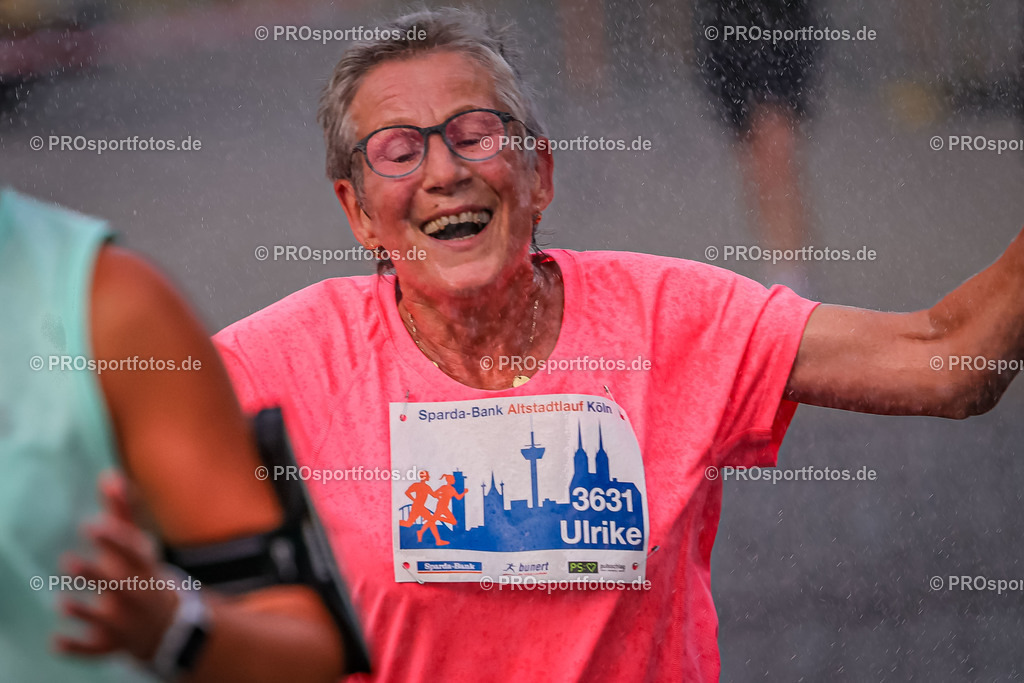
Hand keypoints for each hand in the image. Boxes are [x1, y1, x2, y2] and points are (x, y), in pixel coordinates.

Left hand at [53, 472, 179, 660]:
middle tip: (68, 562)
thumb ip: (122, 512)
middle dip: (95, 576)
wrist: (167, 626)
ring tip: (61, 603)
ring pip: (105, 619)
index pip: (132, 553)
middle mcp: (136, 595)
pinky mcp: (113, 644)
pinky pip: (95, 649)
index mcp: (143, 568)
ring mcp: (126, 622)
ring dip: (85, 613)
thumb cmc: (142, 574)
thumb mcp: (136, 545)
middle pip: (117, 585)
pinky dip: (77, 648)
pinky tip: (56, 642)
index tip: (92, 526)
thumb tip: (109, 475)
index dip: (114, 541)